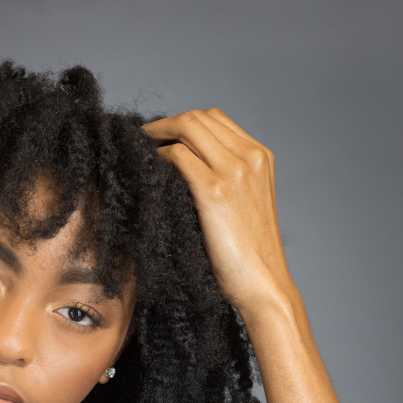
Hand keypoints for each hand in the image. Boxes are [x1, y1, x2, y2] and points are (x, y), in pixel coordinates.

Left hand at [142, 109, 297, 322]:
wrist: (263, 284)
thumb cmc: (248, 257)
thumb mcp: (244, 207)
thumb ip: (227, 181)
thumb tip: (185, 170)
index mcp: (260, 158)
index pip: (216, 120)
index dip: (183, 123)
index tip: (162, 136)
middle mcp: (250, 157)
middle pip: (200, 117)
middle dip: (166, 124)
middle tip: (142, 138)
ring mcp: (234, 171)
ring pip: (188, 128)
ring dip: (158, 134)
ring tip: (139, 149)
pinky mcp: (214, 191)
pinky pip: (178, 156)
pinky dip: (159, 156)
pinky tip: (148, 169)